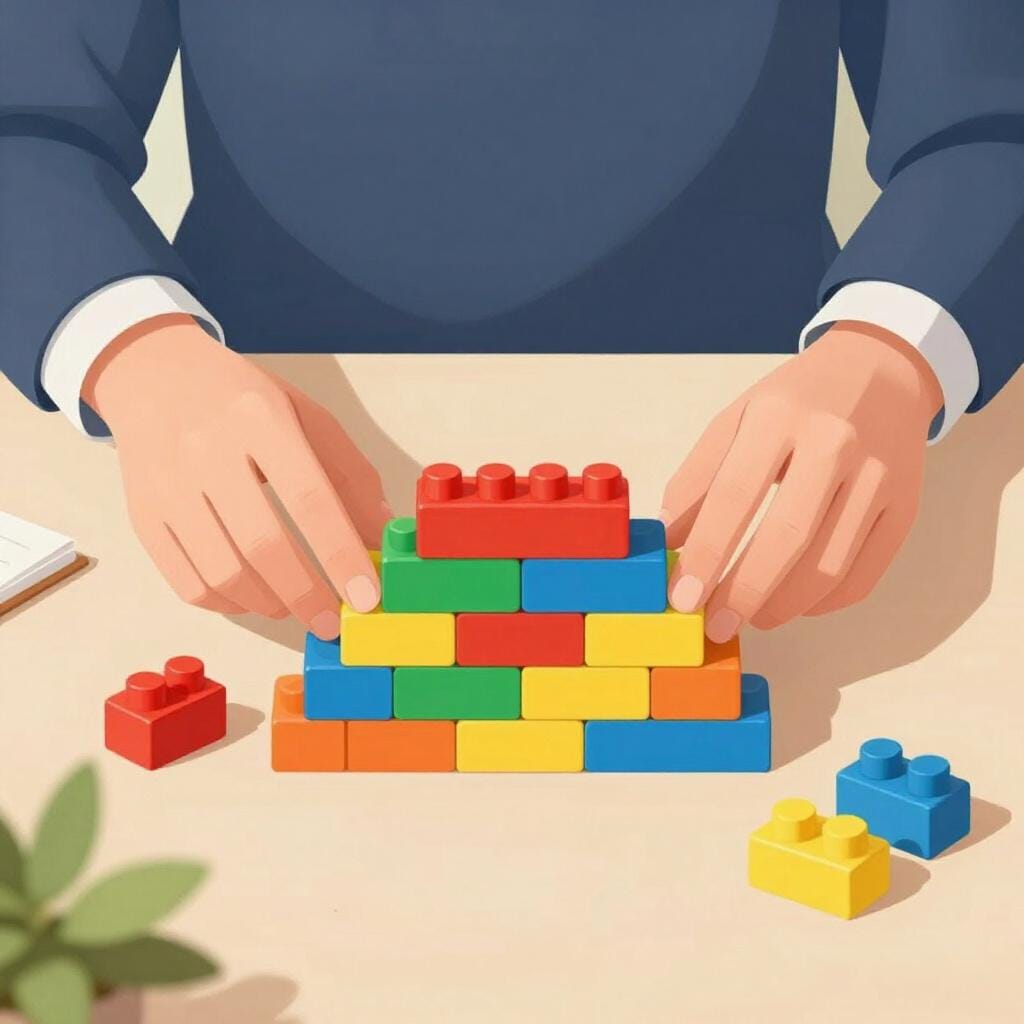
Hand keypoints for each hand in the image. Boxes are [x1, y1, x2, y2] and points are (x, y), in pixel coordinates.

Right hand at [83, 315, 388, 638]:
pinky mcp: (143, 517)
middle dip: (307, 596)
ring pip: (222, 573)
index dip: (340, 554)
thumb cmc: (244, 402)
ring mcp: (168, 487)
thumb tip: (382, 537)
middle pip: (262, 545)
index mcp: (259, 419)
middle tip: (331, 623)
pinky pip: (188, 583)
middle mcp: (206, 451)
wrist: (155, 377)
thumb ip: (350, 477)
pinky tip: (253, 596)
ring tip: (294, 605)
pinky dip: (229, 604)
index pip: (308, 497)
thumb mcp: (307, 419)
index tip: (366, 596)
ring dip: (269, 604)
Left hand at [661, 322, 943, 640]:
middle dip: (745, 594)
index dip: (705, 554)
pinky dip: (824, 602)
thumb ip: (697, 480)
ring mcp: (878, 476)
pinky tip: (796, 602)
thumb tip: (669, 544)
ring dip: (784, 606)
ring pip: (829, 566)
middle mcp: (835, 442)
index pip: (735, 496)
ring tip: (752, 616)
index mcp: (779, 415)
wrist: (882, 372)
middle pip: (788, 537)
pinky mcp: (906, 507)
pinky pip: (863, 574)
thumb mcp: (736, 420)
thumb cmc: (795, 403)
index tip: (682, 597)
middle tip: (717, 625)